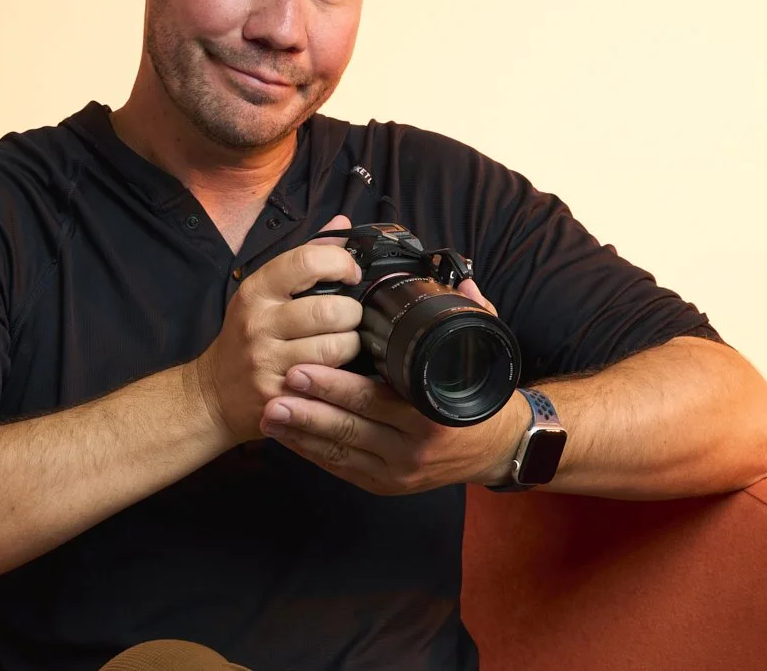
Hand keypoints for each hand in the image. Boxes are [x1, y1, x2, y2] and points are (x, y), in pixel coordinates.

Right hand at [189, 215, 363, 445]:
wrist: (212, 393)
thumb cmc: (246, 336)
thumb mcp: (266, 291)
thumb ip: (305, 257)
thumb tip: (343, 225)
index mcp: (257, 290)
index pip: (307, 261)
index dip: (341, 263)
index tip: (351, 274)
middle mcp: (259, 323)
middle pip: (330, 310)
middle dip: (353, 314)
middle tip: (350, 319)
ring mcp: (267, 362)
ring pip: (335, 348)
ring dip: (351, 346)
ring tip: (343, 345)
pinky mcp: (279, 395)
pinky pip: (328, 381)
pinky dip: (342, 375)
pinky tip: (335, 371)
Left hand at [260, 275, 526, 493]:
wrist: (498, 450)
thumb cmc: (485, 400)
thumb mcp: (487, 357)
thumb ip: (475, 316)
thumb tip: (464, 281)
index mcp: (433, 415)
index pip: (376, 400)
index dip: (336, 387)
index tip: (302, 369)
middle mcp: (414, 448)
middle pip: (350, 427)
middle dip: (308, 409)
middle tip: (274, 389)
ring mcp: (397, 472)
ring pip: (340, 452)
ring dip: (300, 433)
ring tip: (268, 412)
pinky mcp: (384, 485)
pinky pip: (341, 468)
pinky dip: (312, 452)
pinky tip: (287, 435)